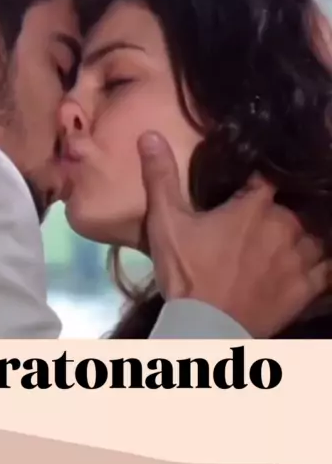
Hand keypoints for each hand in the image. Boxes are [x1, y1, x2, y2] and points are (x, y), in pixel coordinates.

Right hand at [138, 131, 330, 337]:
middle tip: (258, 224)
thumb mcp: (166, 222)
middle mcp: (285, 226)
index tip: (248, 187)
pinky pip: (326, 268)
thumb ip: (161, 177)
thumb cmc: (187, 272)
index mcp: (255, 207)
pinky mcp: (306, 289)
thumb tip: (150, 133)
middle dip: (278, 212)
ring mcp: (299, 259)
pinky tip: (314, 262)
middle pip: (292, 209)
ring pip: (314, 236)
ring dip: (303, 236)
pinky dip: (322, 262)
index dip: (258, 183)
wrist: (206, 329)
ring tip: (286, 242)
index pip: (267, 180)